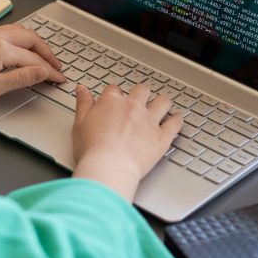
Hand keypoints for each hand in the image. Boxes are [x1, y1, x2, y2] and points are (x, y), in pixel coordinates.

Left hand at [0, 25, 65, 104]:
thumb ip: (20, 78)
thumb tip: (42, 72)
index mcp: (1, 49)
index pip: (34, 59)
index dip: (50, 70)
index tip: (59, 78)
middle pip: (32, 40)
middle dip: (48, 53)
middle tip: (57, 67)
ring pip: (22, 32)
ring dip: (37, 43)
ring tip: (45, 57)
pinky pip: (10, 32)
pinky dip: (24, 39)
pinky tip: (24, 48)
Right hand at [71, 83, 182, 200]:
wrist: (109, 167)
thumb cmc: (92, 149)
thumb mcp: (79, 124)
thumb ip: (83, 104)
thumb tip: (82, 90)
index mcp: (112, 102)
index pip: (114, 90)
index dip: (114, 95)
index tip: (114, 100)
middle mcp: (133, 107)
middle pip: (142, 90)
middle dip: (141, 93)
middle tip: (140, 100)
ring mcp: (150, 121)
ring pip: (162, 102)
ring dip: (162, 102)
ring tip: (162, 105)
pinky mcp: (162, 137)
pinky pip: (175, 124)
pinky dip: (177, 120)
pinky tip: (177, 119)